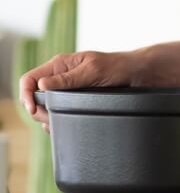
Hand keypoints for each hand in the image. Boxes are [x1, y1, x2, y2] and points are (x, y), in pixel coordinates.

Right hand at [19, 51, 138, 127]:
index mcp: (61, 65)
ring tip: (60, 124)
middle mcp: (61, 78)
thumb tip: (42, 85)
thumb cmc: (120, 66)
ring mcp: (67, 91)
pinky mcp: (76, 102)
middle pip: (34, 98)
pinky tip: (65, 127)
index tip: (34, 109)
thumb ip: (68, 79)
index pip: (29, 79)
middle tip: (51, 119)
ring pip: (46, 109)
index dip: (25, 95)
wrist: (141, 75)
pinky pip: (59, 114)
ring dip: (49, 119)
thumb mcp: (94, 71)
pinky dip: (59, 122)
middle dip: (39, 111)